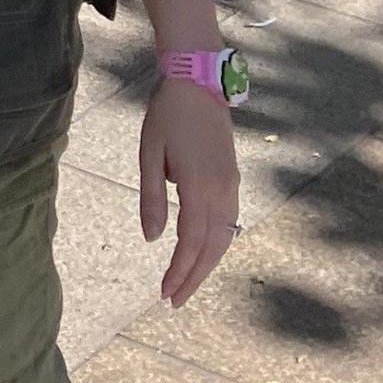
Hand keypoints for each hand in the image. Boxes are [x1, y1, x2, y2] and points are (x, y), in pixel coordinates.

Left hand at [142, 76, 240, 305]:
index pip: (191, 242)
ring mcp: (232, 184)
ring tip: (185, 284)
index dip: (180, 271)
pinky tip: (202, 252)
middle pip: (212, 247)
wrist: (198, 80)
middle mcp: (222, 190)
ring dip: (206, 264)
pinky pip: (228, 221)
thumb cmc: (167, 114)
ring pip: (224, 237)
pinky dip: (215, 244)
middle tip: (173, 301)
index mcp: (199, 185)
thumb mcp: (149, 154)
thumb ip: (152, 198)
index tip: (165, 294)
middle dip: (193, 277)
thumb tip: (153, 238)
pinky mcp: (232, 178)